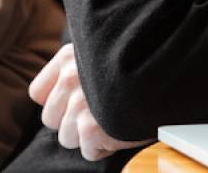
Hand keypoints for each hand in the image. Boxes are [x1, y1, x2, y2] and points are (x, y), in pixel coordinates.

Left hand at [29, 43, 150, 160]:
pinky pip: (87, 151)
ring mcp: (79, 103)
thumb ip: (76, 71)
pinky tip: (120, 127)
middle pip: (50, 119)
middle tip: (99, 112)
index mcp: (68, 57)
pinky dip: (105, 146)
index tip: (78, 101)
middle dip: (72, 122)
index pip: (38, 93)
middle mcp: (69, 78)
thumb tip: (56, 100)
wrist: (169, 70)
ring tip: (112, 118)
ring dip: (89, 136)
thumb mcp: (101, 55)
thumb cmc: (138, 65)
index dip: (58, 103)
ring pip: (66, 138)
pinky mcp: (92, 127)